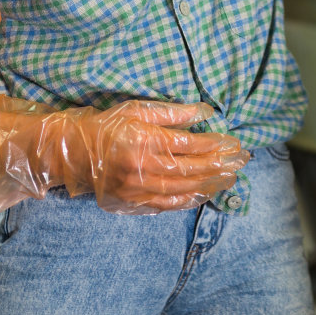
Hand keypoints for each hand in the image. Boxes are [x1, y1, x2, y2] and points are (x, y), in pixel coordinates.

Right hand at [79, 99, 248, 213]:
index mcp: (146, 140)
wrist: (73, 152)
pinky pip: (167, 204)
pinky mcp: (133, 202)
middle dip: (221, 164)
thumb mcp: (139, 110)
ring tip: (231, 178)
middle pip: (191, 169)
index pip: (190, 145)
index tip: (234, 142)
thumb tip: (206, 112)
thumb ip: (173, 113)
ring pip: (183, 189)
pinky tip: (204, 193)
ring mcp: (138, 188)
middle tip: (242, 161)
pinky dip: (188, 199)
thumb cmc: (108, 125)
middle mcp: (143, 167)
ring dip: (210, 184)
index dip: (215, 144)